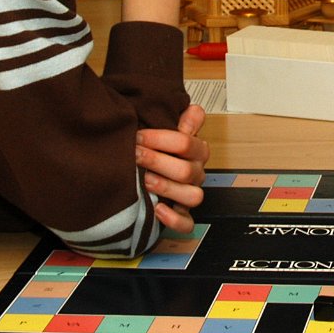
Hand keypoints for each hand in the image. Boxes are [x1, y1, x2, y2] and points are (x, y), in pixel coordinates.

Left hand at [137, 103, 209, 234]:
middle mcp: (196, 172)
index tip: (138, 136)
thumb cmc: (159, 147)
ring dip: (167, 188)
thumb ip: (183, 118)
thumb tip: (191, 109)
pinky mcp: (182, 214)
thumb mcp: (169, 128)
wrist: (148, 169)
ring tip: (146, 181)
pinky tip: (158, 210)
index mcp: (196, 150)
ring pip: (192, 196)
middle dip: (157, 161)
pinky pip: (187, 223)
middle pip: (187, 170)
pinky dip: (173, 219)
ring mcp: (190, 194)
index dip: (161, 139)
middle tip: (136, 155)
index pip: (186, 143)